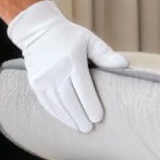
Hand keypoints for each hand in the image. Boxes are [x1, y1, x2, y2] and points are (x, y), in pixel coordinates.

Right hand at [7, 0, 127, 133]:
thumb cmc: (69, 36)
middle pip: (70, 100)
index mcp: (72, 61)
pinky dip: (57, 114)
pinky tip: (66, 120)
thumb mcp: (89, 40)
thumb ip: (105, 54)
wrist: (38, 30)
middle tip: (89, 129)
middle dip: (80, 116)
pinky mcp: (35, 83)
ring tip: (80, 128)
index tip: (98, 118)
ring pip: (57, 104)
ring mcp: (43, 78)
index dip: (90, 105)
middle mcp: (56, 71)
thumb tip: (124, 65)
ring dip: (69, 118)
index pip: (83, 88)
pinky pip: (46, 103)